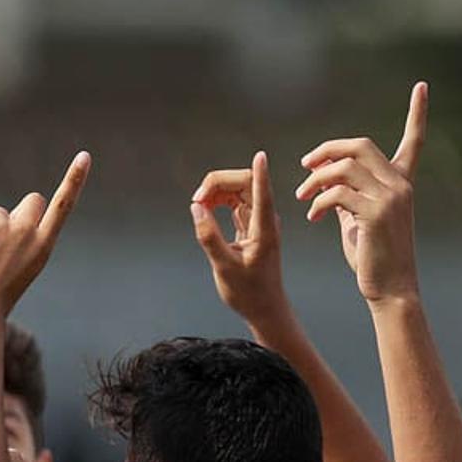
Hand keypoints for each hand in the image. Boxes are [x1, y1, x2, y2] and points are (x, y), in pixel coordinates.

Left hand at [0, 152, 89, 318]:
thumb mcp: (17, 272)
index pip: (63, 206)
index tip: (84, 156)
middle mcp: (26, 230)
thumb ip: (17, 244)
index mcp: (42, 246)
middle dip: (23, 210)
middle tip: (4, 240)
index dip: (74, 179)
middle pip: (31, 202)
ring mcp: (0, 225)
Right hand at [191, 151, 287, 323]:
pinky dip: (217, 201)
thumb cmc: (249, 292)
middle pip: (245, 183)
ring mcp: (257, 221)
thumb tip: (196, 208)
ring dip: (216, 191)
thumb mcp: (224, 266)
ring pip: (238, 190)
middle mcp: (263, 219)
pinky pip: (234, 203)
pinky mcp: (250, 226)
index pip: (262, 192)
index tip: (260, 154)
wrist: (264, 308)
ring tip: (198, 206)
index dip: (260, 172)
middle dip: (218, 183)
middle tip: (196, 201)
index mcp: (264, 228)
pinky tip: (205, 211)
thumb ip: (208, 235)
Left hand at [297, 82, 426, 303]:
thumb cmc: (374, 258)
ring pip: (345, 167)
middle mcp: (400, 185)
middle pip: (360, 146)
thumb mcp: (359, 221)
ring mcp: (390, 198)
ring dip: (315, 180)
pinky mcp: (375, 214)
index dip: (419, 113)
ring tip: (302, 197)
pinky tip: (312, 216)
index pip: (414, 141)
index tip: (423, 87)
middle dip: (326, 151)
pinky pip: (337, 194)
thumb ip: (347, 196)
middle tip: (305, 167)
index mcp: (401, 183)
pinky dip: (317, 202)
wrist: (390, 289)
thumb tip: (327, 181)